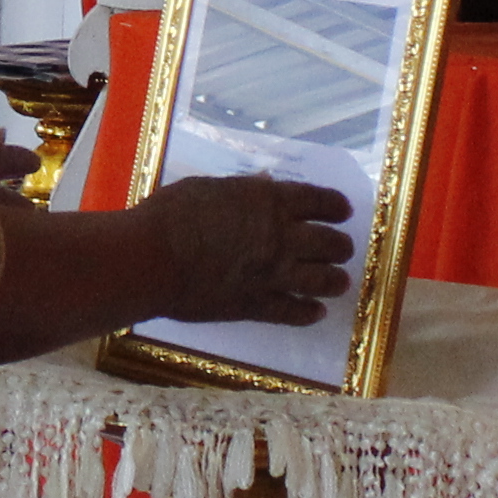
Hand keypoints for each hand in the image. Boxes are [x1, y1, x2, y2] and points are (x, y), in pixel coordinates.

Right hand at [138, 173, 354, 325]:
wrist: (153, 259)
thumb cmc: (171, 214)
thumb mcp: (208, 188)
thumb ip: (243, 190)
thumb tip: (265, 184)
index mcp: (269, 202)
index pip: (318, 200)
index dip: (335, 206)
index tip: (344, 211)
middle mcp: (281, 237)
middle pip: (329, 243)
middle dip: (341, 246)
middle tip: (343, 249)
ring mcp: (273, 274)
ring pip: (322, 280)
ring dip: (335, 280)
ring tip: (340, 282)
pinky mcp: (257, 306)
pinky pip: (293, 312)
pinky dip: (309, 313)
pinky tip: (317, 313)